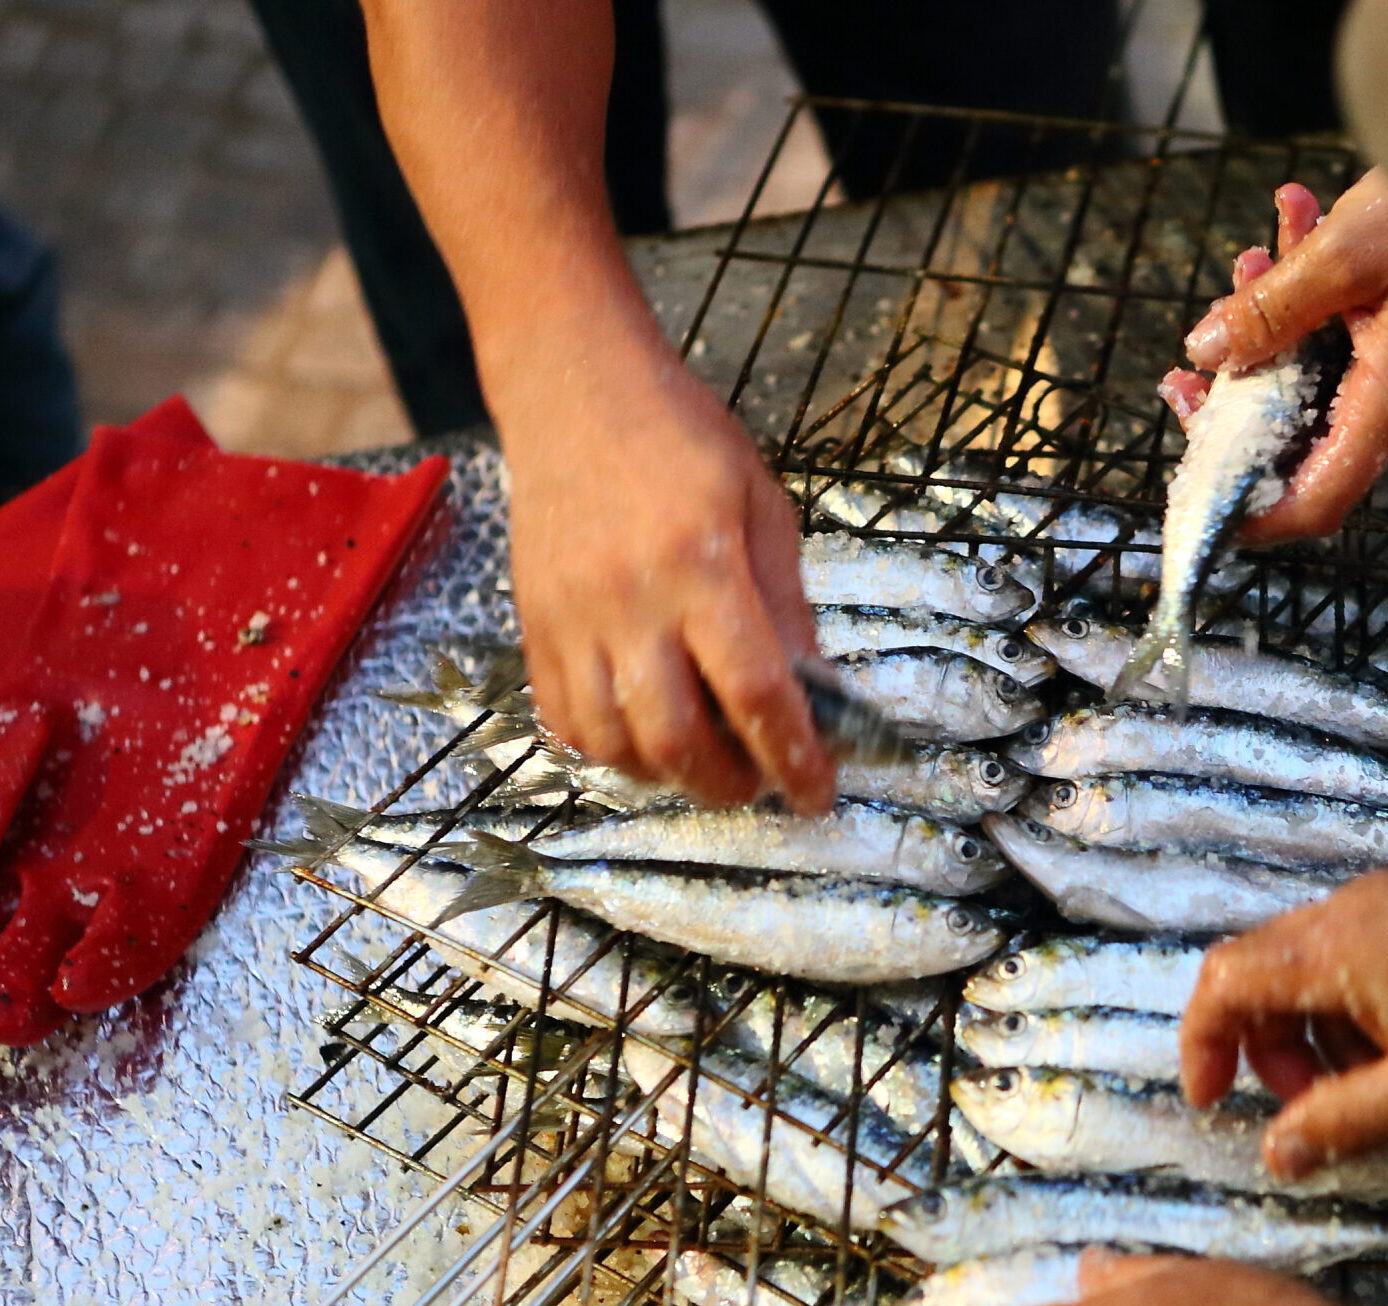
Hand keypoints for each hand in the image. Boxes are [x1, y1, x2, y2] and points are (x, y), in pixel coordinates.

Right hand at [495, 333, 833, 809]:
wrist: (574, 391)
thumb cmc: (683, 439)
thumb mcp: (762, 505)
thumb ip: (787, 602)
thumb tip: (817, 691)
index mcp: (701, 566)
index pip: (755, 691)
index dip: (792, 756)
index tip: (817, 793)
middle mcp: (630, 602)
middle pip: (676, 737)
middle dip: (729, 783)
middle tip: (760, 784)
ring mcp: (571, 619)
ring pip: (614, 744)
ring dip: (668, 775)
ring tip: (705, 762)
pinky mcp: (533, 625)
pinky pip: (564, 721)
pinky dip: (610, 750)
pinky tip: (646, 736)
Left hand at [1166, 157, 1387, 541]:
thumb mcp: (1341, 254)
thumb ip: (1269, 311)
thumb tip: (1205, 354)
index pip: (1315, 503)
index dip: (1252, 514)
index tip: (1198, 489)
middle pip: (1295, 443)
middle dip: (1234, 403)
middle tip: (1188, 367)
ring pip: (1305, 378)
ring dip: (1266, 327)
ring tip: (1249, 256)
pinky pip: (1331, 335)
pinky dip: (1301, 294)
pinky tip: (1292, 222)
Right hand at [1181, 853, 1387, 1180]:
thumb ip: (1343, 1125)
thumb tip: (1277, 1155)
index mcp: (1328, 952)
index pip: (1220, 983)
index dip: (1200, 1045)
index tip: (1216, 1099)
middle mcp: (1343, 914)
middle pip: (1260, 976)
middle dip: (1268, 1051)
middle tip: (1311, 1107)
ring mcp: (1383, 902)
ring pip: (1311, 970)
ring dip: (1319, 1035)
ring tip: (1378, 1086)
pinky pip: (1357, 956)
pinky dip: (1358, 1008)